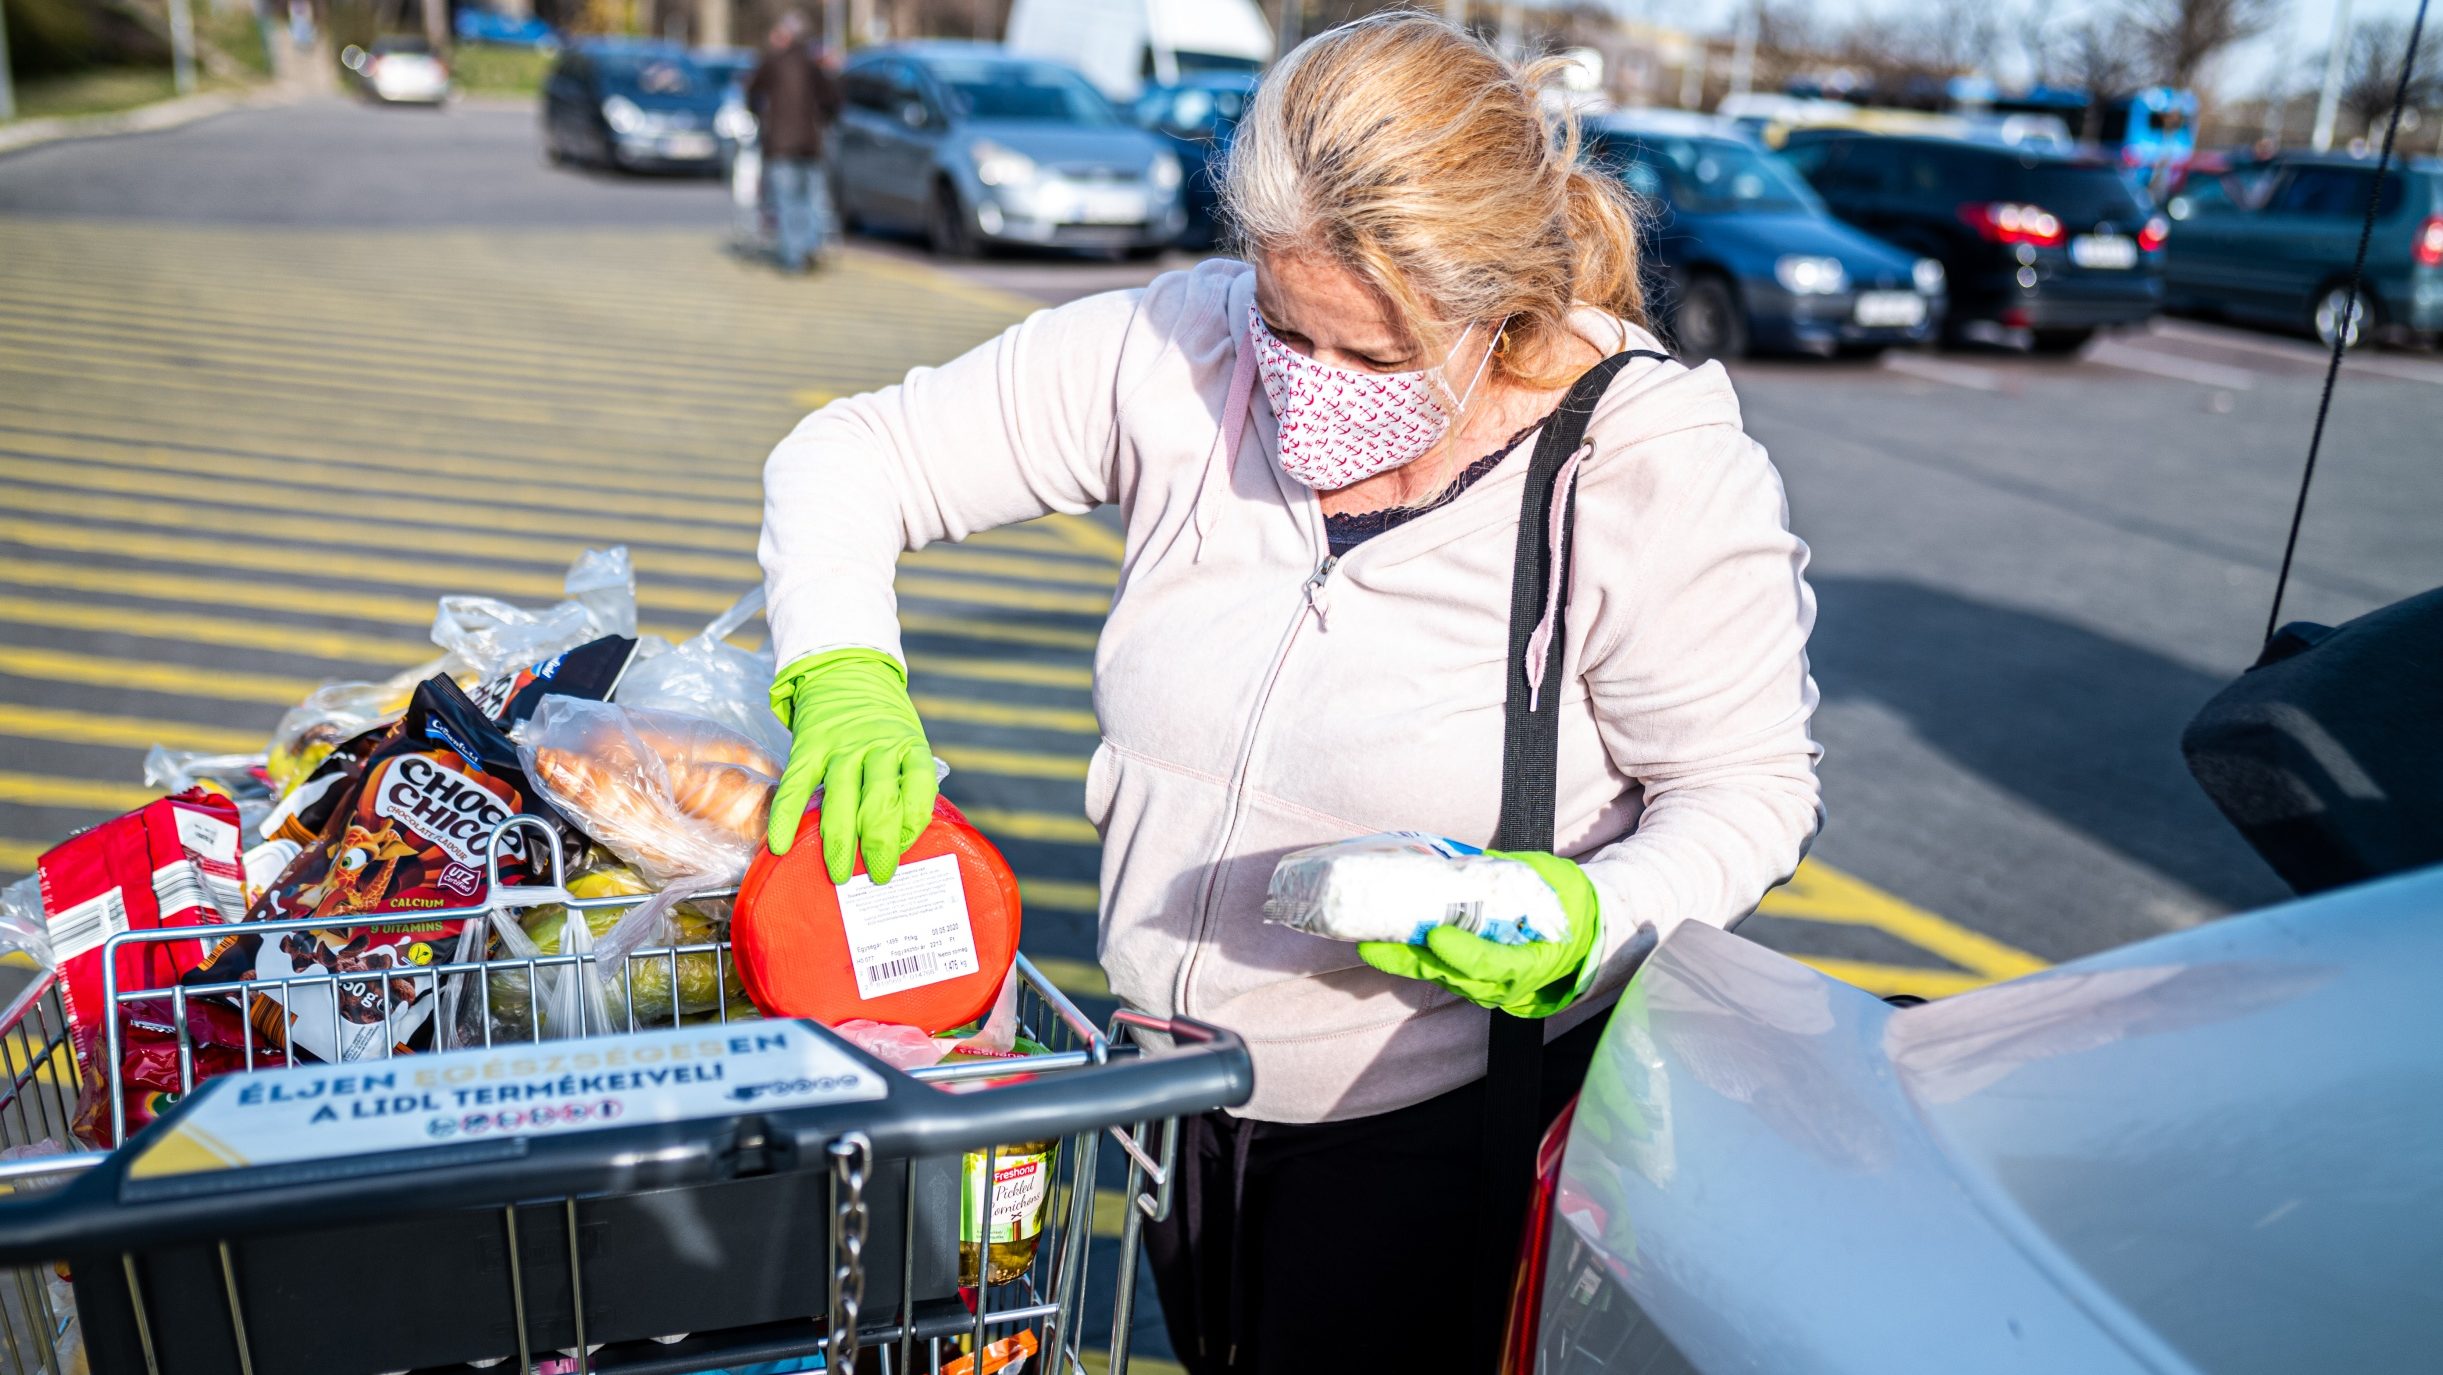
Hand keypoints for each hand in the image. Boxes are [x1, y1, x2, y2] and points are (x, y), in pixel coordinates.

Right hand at [767, 648, 937, 883]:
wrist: (845, 671)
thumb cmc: (883, 723)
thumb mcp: (908, 743)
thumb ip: (907, 784)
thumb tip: (900, 841)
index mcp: (909, 746)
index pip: (919, 788)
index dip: (914, 824)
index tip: (905, 850)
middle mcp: (876, 747)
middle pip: (880, 801)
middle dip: (879, 845)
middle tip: (878, 876)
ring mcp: (840, 747)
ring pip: (840, 800)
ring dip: (839, 842)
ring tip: (839, 875)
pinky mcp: (807, 747)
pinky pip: (795, 786)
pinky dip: (785, 817)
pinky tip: (780, 845)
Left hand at [1358, 851, 1599, 1017]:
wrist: (1586, 936)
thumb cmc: (1570, 905)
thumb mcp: (1552, 883)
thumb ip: (1515, 875)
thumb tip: (1470, 864)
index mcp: (1532, 961)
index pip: (1491, 963)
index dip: (1462, 953)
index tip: (1437, 935)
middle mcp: (1506, 984)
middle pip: (1450, 976)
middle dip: (1408, 961)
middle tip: (1372, 944)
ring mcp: (1487, 986)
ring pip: (1439, 976)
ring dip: (1403, 960)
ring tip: (1369, 939)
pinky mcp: (1472, 980)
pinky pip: (1440, 972)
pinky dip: (1413, 958)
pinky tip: (1386, 942)